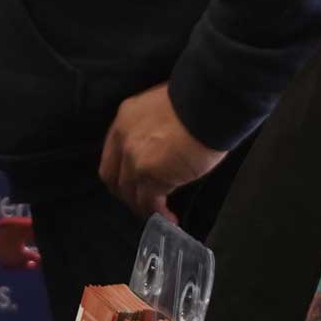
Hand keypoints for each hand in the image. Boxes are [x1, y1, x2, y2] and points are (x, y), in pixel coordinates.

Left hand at [98, 82, 226, 217]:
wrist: (207, 104)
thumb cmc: (195, 102)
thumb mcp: (163, 111)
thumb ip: (154, 130)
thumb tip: (162, 149)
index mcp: (124, 120)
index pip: (112, 155)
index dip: (122, 173)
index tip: (135, 183)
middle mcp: (122, 140)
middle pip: (115, 178)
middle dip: (127, 194)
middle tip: (144, 203)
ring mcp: (134, 159)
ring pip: (130, 194)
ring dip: (143, 207)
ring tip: (159, 214)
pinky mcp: (150, 175)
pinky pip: (150, 203)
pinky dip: (158, 214)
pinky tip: (170, 218)